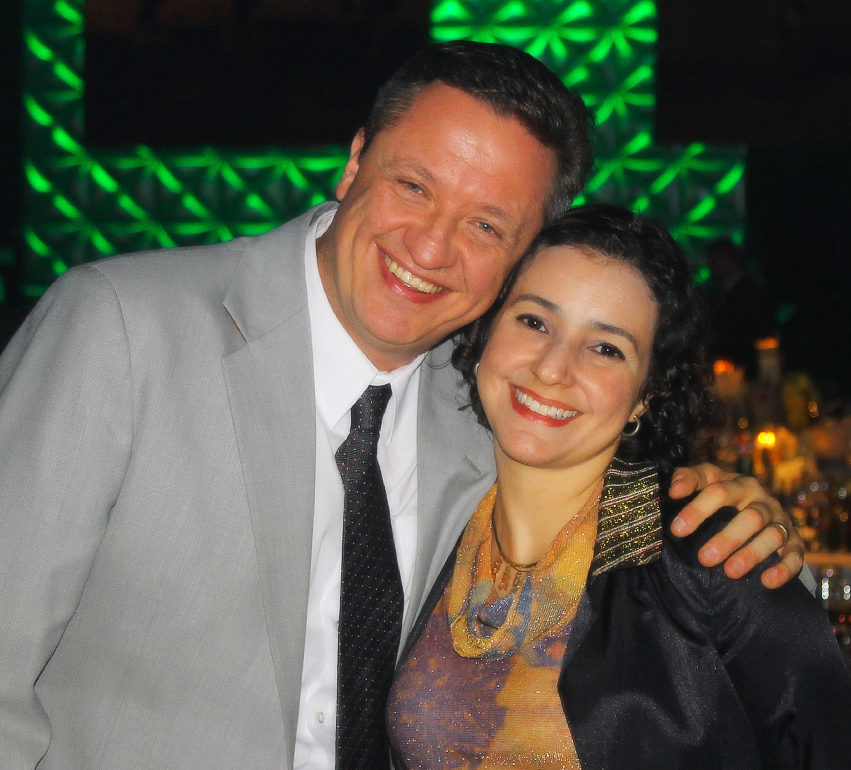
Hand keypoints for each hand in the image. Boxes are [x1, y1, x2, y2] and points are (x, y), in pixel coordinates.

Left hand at [668, 463, 803, 588]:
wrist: (758, 502)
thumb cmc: (724, 491)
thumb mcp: (707, 479)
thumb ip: (688, 478)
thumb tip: (674, 490)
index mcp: (740, 484)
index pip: (719, 492)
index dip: (698, 510)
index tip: (677, 530)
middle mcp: (764, 502)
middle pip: (751, 518)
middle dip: (728, 538)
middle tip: (704, 558)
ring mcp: (781, 521)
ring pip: (772, 536)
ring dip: (752, 555)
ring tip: (730, 572)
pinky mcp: (794, 542)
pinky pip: (795, 556)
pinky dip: (784, 569)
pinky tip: (766, 581)